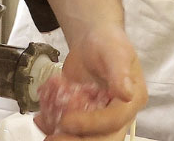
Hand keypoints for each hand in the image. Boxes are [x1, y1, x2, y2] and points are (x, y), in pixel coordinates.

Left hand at [52, 24, 145, 140]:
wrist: (93, 41)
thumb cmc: (107, 42)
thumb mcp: (114, 51)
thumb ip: (120, 71)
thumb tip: (127, 94)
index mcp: (132, 101)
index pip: (113, 121)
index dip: (90, 124)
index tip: (66, 121)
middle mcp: (119, 115)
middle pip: (103, 139)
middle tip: (53, 138)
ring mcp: (101, 119)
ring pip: (88, 138)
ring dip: (65, 138)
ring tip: (44, 126)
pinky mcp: (85, 118)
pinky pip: (72, 131)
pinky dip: (55, 127)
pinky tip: (41, 119)